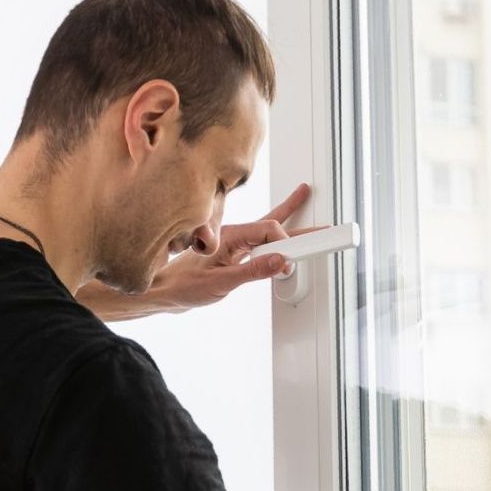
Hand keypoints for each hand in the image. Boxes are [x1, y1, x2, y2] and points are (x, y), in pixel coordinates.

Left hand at [152, 182, 319, 311]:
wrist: (164, 291)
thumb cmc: (184, 286)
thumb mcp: (221, 283)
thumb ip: (253, 271)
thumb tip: (280, 261)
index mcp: (232, 236)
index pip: (269, 230)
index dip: (286, 243)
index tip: (293, 260)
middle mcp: (235, 236)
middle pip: (274, 224)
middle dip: (299, 221)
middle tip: (325, 225)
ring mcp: (236, 245)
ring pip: (268, 230)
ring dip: (288, 219)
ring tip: (302, 199)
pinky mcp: (236, 255)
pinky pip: (260, 242)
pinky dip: (276, 237)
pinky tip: (283, 234)